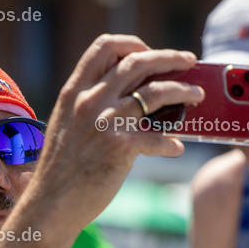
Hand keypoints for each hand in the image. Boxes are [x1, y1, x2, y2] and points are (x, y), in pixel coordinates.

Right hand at [29, 34, 203, 232]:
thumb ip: (91, 107)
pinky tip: (176, 148)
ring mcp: (106, 121)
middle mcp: (90, 100)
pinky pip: (157, 137)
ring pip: (156, 92)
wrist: (51, 204)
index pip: (104, 47)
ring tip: (197, 95)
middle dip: (169, 57)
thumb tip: (130, 102)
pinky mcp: (120, 147)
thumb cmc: (61, 171)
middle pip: (137, 62)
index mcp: (74, 91)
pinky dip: (171, 143)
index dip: (131, 43)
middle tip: (189, 61)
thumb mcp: (68, 125)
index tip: (147, 50)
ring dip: (183, 91)